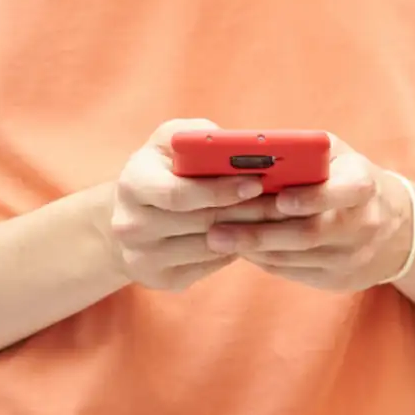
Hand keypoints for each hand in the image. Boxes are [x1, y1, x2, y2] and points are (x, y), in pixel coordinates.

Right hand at [109, 119, 277, 291]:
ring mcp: (142, 257)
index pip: (179, 194)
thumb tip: (234, 142)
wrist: (134, 216)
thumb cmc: (164, 170)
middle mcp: (129, 225)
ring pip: (211, 247)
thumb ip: (196, 136)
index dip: (221, 190)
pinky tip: (253, 235)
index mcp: (132, 184)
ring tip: (277, 216)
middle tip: (286, 202)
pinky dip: (236, 250)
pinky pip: (210, 266)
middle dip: (248, 210)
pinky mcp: (160, 279)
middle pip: (202, 223)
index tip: (258, 182)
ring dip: (249, 232)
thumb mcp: (170, 143)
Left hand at [204, 135, 414, 291]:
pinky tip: (241, 248)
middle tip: (217, 229)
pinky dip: (263, 259)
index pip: (343, 192)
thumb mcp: (337, 156)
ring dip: (253, 248)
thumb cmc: (347, 179)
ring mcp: (353, 256)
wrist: (395, 228)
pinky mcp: (340, 279)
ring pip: (295, 256)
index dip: (312, 197)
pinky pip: (293, 271)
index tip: (278, 198)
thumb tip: (248, 152)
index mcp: (364, 186)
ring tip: (217, 238)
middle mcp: (364, 224)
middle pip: (309, 233)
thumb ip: (302, 151)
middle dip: (260, 231)